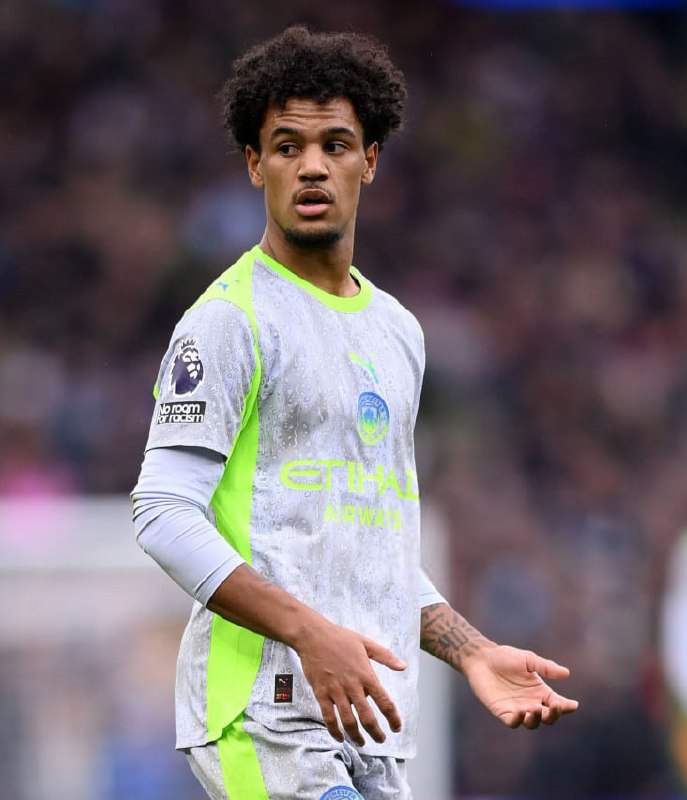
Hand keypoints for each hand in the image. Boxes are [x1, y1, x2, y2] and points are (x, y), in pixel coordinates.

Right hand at [295, 621, 406, 745]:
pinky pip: (329, 717)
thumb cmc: (340, 637)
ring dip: (357, 736)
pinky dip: (335, 731)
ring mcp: (336, 691)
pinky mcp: (321, 693)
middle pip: (368, 717)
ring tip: (362, 743)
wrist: (313, 636)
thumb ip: (385, 656)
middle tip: (381, 740)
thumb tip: (403, 666)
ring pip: (349, 721)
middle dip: (376, 733)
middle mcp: (352, 685)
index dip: (393, 718)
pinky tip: (340, 737)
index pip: (384, 702)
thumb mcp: (366, 643)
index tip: (396, 727)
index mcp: (366, 674)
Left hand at [463, 644, 578, 728]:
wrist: (482, 658)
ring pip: (532, 723)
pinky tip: (521, 712)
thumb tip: (566, 673)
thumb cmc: (505, 657)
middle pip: (548, 717)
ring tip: (536, 708)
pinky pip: (513, 722)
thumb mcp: (528, 659)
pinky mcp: (502, 712)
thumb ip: (546, 667)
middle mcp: (531, 702)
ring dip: (536, 719)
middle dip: (554, 714)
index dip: (566, 706)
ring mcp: (517, 709)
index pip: (557, 703)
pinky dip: (519, 721)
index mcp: (540, 691)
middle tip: (555, 706)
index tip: (573, 705)